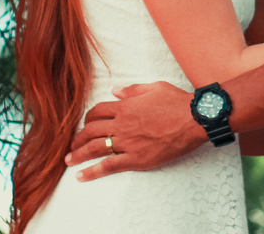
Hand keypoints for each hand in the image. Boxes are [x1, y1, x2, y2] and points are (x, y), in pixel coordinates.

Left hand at [66, 81, 204, 180]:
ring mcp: (128, 142)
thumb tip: (115, 90)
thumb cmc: (177, 102)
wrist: (195, 120)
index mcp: (125, 106)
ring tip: (68, 161)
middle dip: (77, 138)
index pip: (97, 111)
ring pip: (94, 148)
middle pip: (90, 130)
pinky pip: (109, 166)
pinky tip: (81, 176)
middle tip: (71, 145)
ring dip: (78, 155)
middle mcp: (122, 124)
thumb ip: (132, 90)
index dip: (88, 118)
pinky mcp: (136, 159)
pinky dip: (93, 172)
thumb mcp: (155, 87)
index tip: (85, 124)